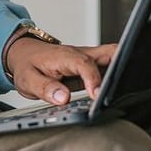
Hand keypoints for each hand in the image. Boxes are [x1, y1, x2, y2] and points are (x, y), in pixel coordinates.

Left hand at [3, 37, 117, 104]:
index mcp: (65, 56)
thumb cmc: (27, 65)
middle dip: (122, 65)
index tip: (96, 95)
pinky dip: (117, 76)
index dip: (93, 79)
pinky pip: (109, 66)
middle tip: (125, 86)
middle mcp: (80, 54)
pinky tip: (118, 90)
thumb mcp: (28, 80)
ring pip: (113, 57)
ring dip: (122, 70)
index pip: (85, 64)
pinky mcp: (91, 65)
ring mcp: (88, 58)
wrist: (25, 53)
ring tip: (125, 90)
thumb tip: (63, 98)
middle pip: (109, 52)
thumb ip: (45, 88)